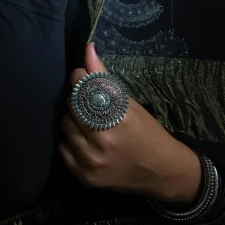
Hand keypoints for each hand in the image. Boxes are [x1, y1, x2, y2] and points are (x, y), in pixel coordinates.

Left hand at [58, 43, 201, 204]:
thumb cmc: (148, 132)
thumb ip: (104, 76)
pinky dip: (70, 141)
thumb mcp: (130, 103)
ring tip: (89, 123)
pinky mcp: (85, 177)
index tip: (84, 78)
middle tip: (91, 104)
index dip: (80, 78)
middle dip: (78, 99)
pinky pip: (62, 148)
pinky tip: (85, 141)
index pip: (83, 86)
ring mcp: (92, 161)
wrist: (162, 173)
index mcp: (118, 117)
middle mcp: (103, 140)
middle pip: (72, 104)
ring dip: (73, 120)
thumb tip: (88, 47)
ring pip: (65, 124)